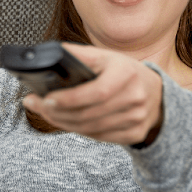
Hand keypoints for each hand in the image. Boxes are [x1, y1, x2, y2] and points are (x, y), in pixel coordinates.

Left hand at [21, 43, 163, 145]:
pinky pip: (99, 137)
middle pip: (89, 114)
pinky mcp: (135, 134)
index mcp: (127, 73)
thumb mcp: (105, 57)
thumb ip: (79, 55)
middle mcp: (135, 98)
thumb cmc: (123, 72)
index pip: (96, 92)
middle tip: (36, 105)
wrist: (156, 93)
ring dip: (63, 123)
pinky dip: (79, 130)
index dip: (70, 99)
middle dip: (57, 112)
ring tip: (46, 112)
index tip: (46, 98)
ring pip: (91, 128)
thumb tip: (48, 54)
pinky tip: (66, 121)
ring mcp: (137, 119)